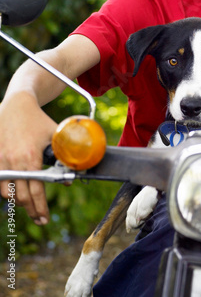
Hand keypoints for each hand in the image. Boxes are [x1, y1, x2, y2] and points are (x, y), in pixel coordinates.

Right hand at [0, 92, 55, 224]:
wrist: (17, 106)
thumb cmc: (38, 121)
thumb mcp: (56, 136)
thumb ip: (64, 157)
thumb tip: (70, 180)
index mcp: (31, 158)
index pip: (35, 191)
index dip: (40, 207)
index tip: (45, 218)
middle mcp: (13, 162)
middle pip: (20, 197)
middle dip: (31, 210)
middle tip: (40, 218)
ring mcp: (1, 161)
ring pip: (6, 192)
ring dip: (18, 201)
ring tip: (29, 205)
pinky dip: (6, 190)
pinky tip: (15, 192)